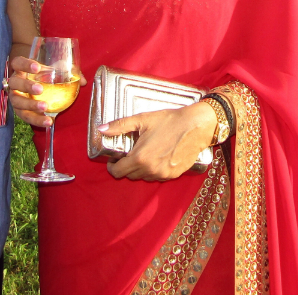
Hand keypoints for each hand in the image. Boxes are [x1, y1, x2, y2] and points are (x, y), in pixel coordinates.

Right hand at [5, 54, 88, 127]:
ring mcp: (15, 98)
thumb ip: (68, 72)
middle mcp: (15, 83)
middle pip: (15, 83)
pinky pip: (26, 116)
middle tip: (40, 89)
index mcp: (21, 69)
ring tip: (45, 107)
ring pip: (17, 102)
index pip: (18, 63)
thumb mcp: (54, 70)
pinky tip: (48, 121)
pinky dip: (37, 120)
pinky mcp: (19, 111)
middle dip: (27, 86)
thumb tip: (83, 81)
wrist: (33, 87)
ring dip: (30, 105)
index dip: (25, 64)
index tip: (37, 67)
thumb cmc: (44, 75)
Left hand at [100, 102, 217, 180]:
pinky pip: (157, 177)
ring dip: (140, 169)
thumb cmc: (170, 121)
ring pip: (144, 177)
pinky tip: (158, 157)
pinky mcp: (173, 175)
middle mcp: (150, 170)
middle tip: (131, 153)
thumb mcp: (142, 120)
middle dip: (126, 166)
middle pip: (130, 175)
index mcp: (139, 158)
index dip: (112, 166)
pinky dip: (154, 170)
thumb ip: (120, 126)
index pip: (117, 172)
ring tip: (145, 154)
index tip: (115, 158)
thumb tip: (101, 129)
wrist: (196, 126)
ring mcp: (162, 174)